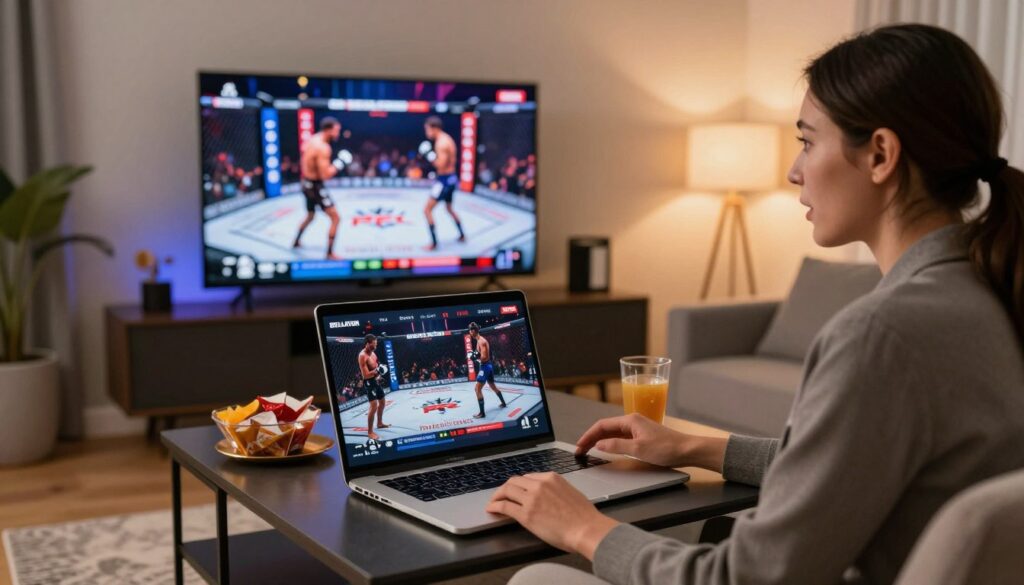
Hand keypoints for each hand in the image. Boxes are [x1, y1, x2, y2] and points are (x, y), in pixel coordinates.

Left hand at [486, 473, 618, 558]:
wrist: (586, 528)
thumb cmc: (584, 516)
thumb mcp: (570, 493)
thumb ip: (556, 491)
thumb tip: (547, 497)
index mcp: (552, 477)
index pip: (528, 477)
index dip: (519, 484)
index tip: (515, 490)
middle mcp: (539, 484)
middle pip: (515, 481)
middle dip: (506, 488)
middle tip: (501, 495)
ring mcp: (531, 498)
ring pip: (507, 490)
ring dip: (497, 495)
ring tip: (493, 502)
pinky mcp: (526, 514)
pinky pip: (504, 506)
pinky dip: (495, 506)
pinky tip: (491, 509)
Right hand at [575, 413, 727, 471]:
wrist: (688, 450)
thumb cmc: (666, 448)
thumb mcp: (638, 449)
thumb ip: (616, 446)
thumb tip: (599, 444)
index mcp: (630, 420)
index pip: (602, 425)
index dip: (588, 436)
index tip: (579, 446)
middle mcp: (632, 421)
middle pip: (606, 428)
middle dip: (591, 438)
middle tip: (580, 451)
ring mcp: (637, 429)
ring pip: (613, 433)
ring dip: (600, 441)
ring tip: (589, 451)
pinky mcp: (642, 436)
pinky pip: (620, 438)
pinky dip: (610, 443)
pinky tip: (607, 450)